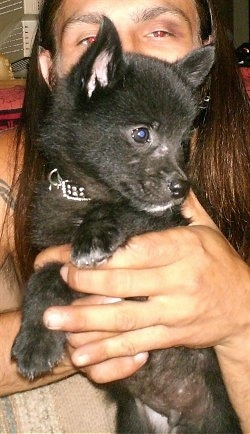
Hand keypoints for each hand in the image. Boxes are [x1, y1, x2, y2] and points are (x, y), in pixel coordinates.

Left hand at [36, 192, 249, 382]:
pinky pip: (134, 345)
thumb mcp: (208, 228)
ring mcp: (173, 313)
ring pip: (123, 318)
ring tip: (52, 319)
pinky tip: (80, 356)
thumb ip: (185, 204)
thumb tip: (169, 177)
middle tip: (58, 279)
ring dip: (84, 320)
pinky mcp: (170, 336)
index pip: (138, 250)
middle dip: (85, 282)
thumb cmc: (220, 263)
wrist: (245, 309)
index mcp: (184, 249)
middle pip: (123, 283)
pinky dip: (105, 351)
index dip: (103, 254)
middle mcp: (178, 282)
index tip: (75, 254)